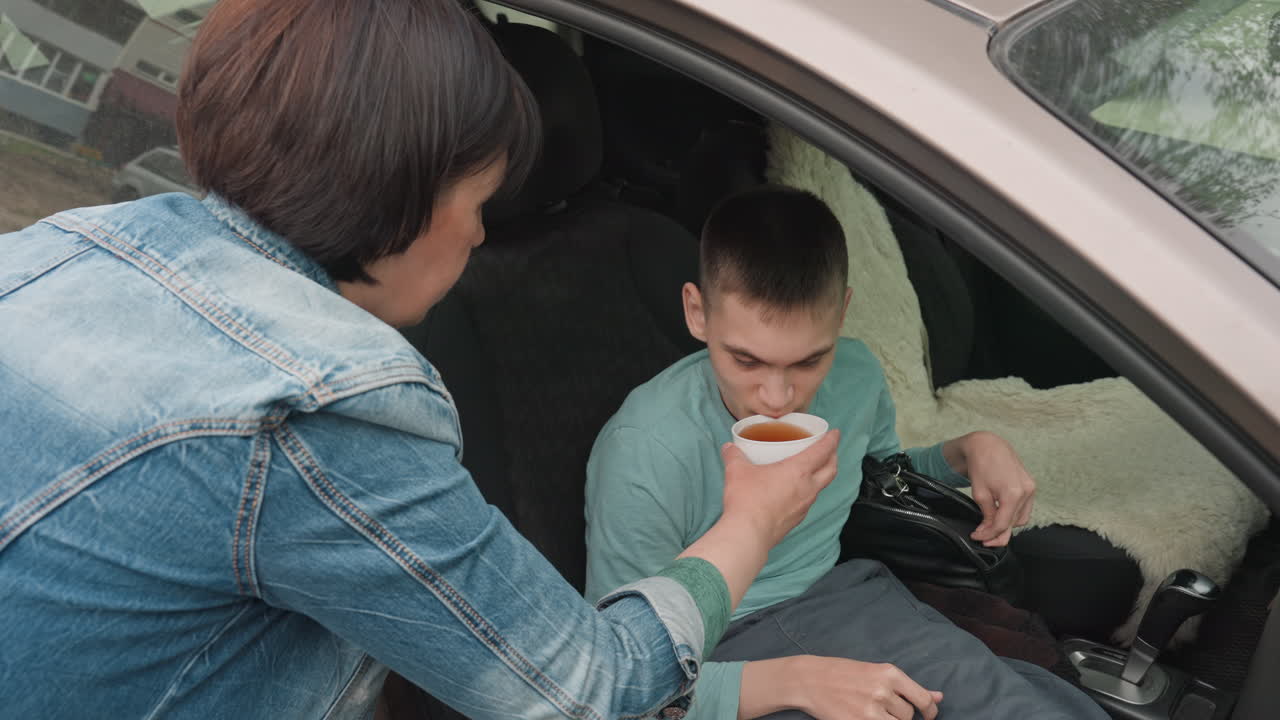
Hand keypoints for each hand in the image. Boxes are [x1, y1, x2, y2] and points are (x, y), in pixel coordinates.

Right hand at [680, 431, 838, 610]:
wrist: (748, 534)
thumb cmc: (747, 499)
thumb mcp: (737, 471)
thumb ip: (734, 456)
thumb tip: (728, 447)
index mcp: (798, 471)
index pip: (822, 451)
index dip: (831, 440)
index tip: (835, 433)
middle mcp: (807, 488)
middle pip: (830, 470)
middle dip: (833, 457)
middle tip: (829, 450)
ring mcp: (804, 506)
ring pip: (821, 487)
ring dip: (821, 475)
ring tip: (811, 470)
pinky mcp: (797, 520)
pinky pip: (808, 501)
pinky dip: (808, 491)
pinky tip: (794, 492)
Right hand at [780, 656, 941, 719]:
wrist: (810, 679)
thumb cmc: (843, 673)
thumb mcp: (877, 673)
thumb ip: (908, 688)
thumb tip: (939, 697)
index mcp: (890, 673)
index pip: (924, 700)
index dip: (930, 712)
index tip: (927, 716)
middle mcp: (883, 691)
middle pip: (908, 716)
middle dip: (900, 716)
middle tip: (884, 709)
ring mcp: (870, 710)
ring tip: (873, 712)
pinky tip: (865, 718)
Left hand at [960, 432, 1034, 546]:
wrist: (988, 445)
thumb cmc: (981, 465)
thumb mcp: (979, 493)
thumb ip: (987, 515)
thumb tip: (987, 531)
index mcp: (1013, 493)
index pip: (1002, 524)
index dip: (989, 535)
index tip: (978, 537)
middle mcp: (1026, 492)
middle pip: (1014, 524)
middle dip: (998, 533)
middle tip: (983, 537)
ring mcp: (1031, 488)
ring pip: (1021, 519)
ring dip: (1007, 524)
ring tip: (990, 525)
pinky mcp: (1031, 486)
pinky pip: (1025, 508)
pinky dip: (1013, 514)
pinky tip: (1001, 514)